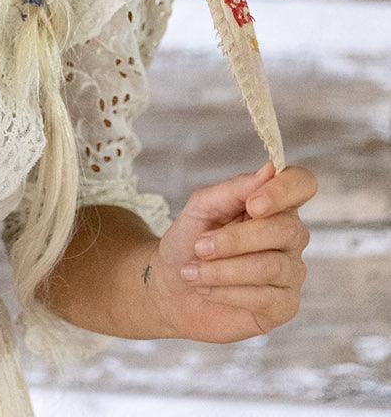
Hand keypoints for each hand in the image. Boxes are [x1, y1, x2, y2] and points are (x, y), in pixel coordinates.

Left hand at [143, 160, 316, 342]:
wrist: (172, 287)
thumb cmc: (190, 241)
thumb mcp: (201, 207)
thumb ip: (234, 189)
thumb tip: (270, 170)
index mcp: (273, 204)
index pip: (302, 184)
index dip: (284, 191)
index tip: (253, 204)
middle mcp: (290, 236)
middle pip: (285, 229)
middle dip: (235, 240)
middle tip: (199, 246)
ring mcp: (291, 272)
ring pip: (270, 266)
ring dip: (223, 269)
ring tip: (192, 271)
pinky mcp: (284, 306)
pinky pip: (264, 297)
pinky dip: (226, 291)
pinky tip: (206, 289)